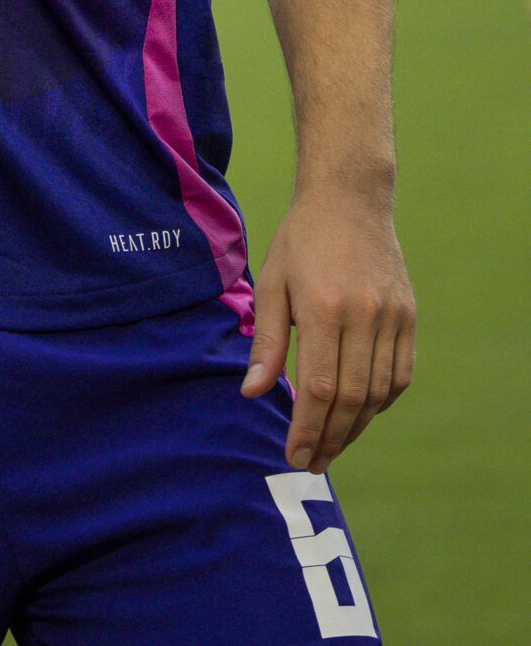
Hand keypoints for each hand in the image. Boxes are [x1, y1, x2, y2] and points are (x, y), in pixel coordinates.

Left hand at [243, 184, 414, 472]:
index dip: (308, 428)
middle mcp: (365, 318)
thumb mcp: (271, 283)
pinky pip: (400, 376)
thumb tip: (253, 393)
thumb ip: (266, 341)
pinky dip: (380, 402)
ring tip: (331, 446)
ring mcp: (393, 319)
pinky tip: (359, 414)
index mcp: (324, 309)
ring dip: (356, 427)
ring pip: (379, 393)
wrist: (350, 201)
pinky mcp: (409, 319)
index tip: (294, 454)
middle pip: (352, 399)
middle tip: (311, 462)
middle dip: (331, 438)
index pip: (319, 387)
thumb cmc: (300, 240)